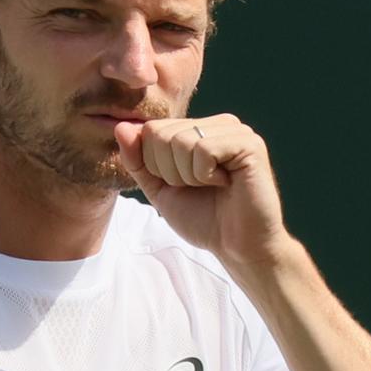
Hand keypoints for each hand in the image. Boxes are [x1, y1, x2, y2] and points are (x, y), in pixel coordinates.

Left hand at [115, 114, 291, 267]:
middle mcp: (218, 124)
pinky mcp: (249, 144)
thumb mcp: (159, 190)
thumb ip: (138, 160)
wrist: (238, 247)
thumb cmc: (204, 219)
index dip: (156, 166)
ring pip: (181, 140)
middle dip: (170, 172)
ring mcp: (235, 130)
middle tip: (200, 187)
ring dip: (188, 176)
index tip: (184, 185)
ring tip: (213, 186)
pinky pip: (203, 149)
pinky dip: (205, 175)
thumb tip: (121, 127)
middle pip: (161, 134)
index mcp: (199, 129)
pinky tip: (225, 183)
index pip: (151, 130)